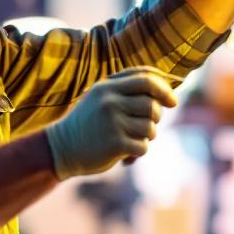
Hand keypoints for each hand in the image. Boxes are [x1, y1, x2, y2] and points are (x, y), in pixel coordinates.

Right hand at [43, 67, 177, 179]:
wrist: (61, 149)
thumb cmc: (89, 124)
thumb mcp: (101, 99)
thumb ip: (127, 91)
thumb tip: (168, 93)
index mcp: (107, 86)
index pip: (146, 78)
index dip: (164, 88)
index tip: (172, 101)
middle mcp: (109, 101)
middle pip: (152, 104)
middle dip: (155, 117)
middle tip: (145, 126)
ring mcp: (112, 122)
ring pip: (150, 128)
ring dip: (146, 138)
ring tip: (131, 141)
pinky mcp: (114, 144)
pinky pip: (143, 147)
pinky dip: (137, 153)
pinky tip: (124, 156)